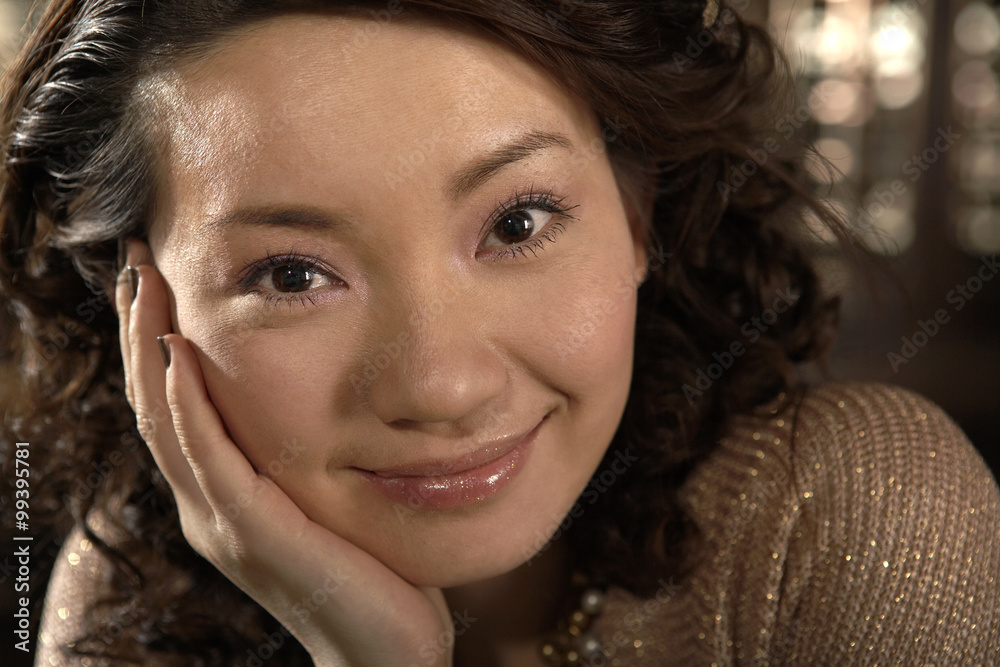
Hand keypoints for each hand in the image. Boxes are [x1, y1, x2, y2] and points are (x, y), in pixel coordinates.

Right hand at [116, 239, 452, 665]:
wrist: (384, 651)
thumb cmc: (369, 570)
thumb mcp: (328, 497)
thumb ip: (307, 454)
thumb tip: (330, 394)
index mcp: (224, 498)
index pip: (174, 408)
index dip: (155, 341)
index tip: (157, 276)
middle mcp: (210, 508)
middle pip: (155, 406)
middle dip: (140, 329)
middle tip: (136, 260)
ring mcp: (224, 524)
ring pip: (167, 424)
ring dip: (150, 349)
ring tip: (145, 284)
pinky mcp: (253, 534)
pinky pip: (210, 459)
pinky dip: (187, 405)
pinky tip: (178, 354)